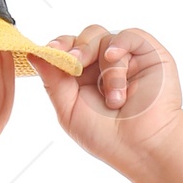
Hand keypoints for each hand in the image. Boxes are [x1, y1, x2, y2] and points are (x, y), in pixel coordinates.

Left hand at [30, 24, 182, 167]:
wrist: (142, 146)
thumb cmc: (107, 136)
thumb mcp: (69, 110)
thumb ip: (52, 81)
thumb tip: (34, 54)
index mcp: (86, 77)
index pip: (69, 49)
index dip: (60, 46)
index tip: (51, 49)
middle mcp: (105, 65)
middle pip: (86, 36)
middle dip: (78, 48)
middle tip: (77, 62)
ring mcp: (128, 58)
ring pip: (106, 38)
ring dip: (107, 70)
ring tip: (115, 100)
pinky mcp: (149, 53)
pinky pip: (130, 35)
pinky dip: (120, 46)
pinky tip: (116, 61)